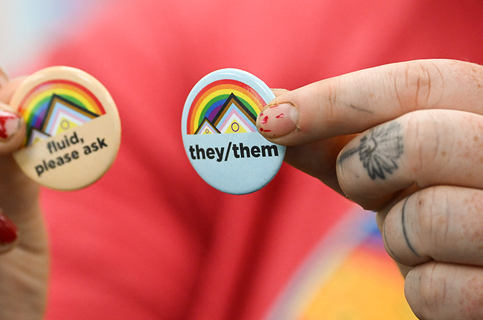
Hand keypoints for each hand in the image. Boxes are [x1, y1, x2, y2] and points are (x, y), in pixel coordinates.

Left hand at [257, 59, 482, 318]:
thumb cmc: (446, 206)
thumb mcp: (403, 166)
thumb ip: (343, 140)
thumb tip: (272, 112)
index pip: (423, 82)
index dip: (336, 97)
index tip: (271, 120)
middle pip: (418, 140)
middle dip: (362, 167)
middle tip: (360, 186)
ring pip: (423, 216)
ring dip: (398, 234)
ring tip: (425, 235)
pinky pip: (432, 287)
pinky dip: (423, 284)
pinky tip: (448, 273)